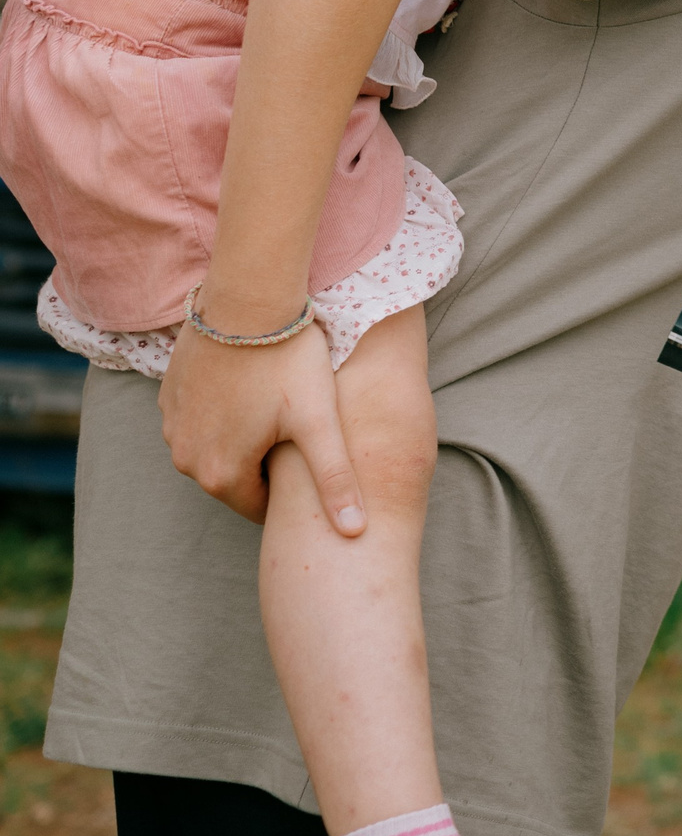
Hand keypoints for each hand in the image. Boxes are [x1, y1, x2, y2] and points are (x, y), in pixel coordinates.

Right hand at [160, 310, 366, 533]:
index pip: (260, 506)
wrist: (247, 300)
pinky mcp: (168, 396)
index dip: (290, 489)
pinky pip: (199, 421)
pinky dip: (223, 415)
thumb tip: (358, 534)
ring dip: (244, 439)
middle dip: (267, 465)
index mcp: (221, 475)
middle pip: (236, 478)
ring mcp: (171, 427)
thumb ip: (335, 482)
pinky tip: (251, 390)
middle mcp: (185, 459)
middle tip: (301, 435)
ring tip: (278, 410)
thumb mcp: (318, 423)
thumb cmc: (288, 361)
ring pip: (216, 448)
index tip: (314, 468)